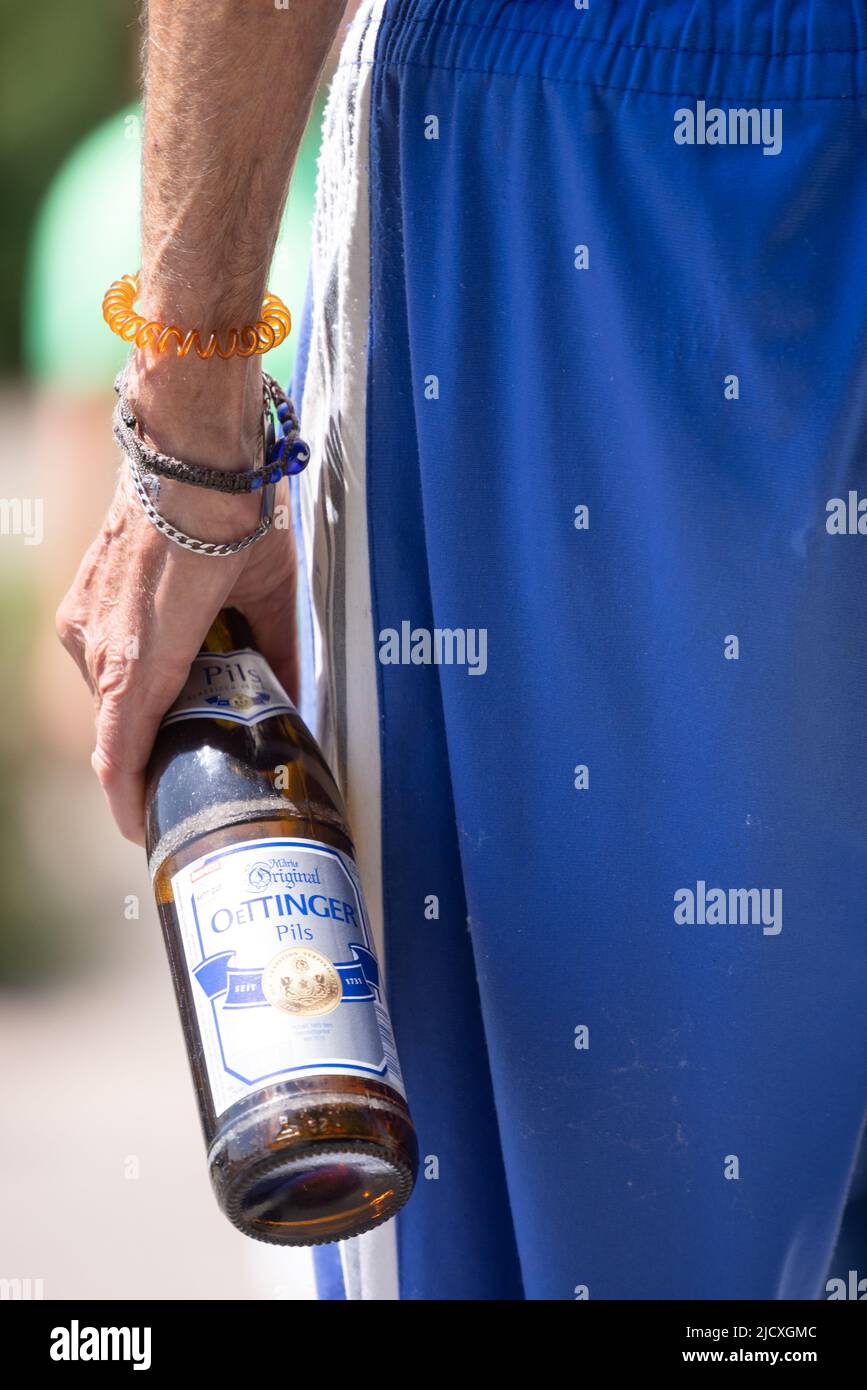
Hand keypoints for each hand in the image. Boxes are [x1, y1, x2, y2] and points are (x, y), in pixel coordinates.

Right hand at [56, 397, 298, 846]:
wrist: (189, 446)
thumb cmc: (237, 520)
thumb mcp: (274, 596)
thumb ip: (278, 654)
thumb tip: (295, 702)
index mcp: (142, 662)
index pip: (118, 754)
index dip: (128, 800)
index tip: (143, 830)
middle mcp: (100, 649)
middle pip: (117, 726)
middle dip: (151, 751)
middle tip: (193, 766)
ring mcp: (85, 621)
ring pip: (109, 689)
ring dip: (143, 706)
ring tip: (190, 708)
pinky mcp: (82, 597)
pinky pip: (99, 656)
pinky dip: (130, 671)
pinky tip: (167, 664)